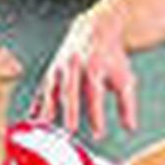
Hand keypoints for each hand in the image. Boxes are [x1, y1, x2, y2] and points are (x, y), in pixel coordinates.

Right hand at [30, 10, 138, 140]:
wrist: (95, 30)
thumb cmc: (111, 60)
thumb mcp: (123, 78)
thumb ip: (126, 104)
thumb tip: (130, 128)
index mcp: (95, 68)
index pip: (96, 94)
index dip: (96, 115)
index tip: (98, 134)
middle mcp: (75, 65)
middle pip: (71, 90)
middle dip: (70, 110)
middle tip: (71, 130)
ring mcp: (61, 67)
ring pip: (52, 88)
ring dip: (48, 107)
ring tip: (45, 125)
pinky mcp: (52, 71)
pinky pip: (43, 88)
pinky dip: (38, 103)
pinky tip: (33, 118)